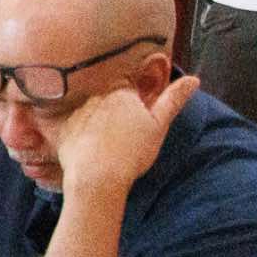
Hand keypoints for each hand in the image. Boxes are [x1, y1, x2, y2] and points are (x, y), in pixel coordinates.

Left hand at [54, 74, 198, 195]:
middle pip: (109, 102)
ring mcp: (77, 113)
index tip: (136, 127)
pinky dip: (82, 138)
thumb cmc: (132, 153)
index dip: (135, 110)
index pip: (130, 93)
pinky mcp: (63, 129)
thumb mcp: (159, 126)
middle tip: (122, 141)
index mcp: (121, 93)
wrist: (96, 178)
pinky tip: (91, 153)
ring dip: (98, 126)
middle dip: (116, 116)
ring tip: (107, 149)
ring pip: (92, 115)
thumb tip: (193, 79)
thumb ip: (173, 100)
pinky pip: (76, 129)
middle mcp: (96, 97)